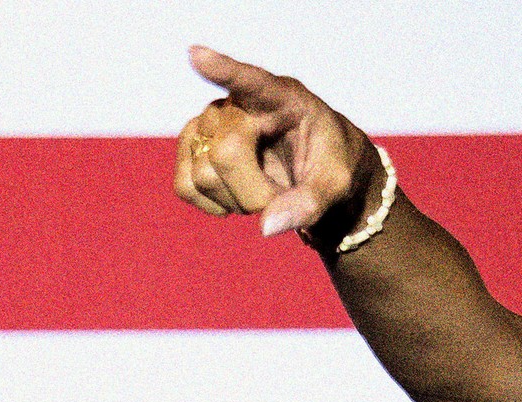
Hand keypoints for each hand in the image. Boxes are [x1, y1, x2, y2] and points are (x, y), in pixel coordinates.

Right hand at [175, 46, 378, 236]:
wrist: (317, 177)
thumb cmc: (330, 167)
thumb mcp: (337, 185)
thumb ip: (311, 203)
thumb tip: (266, 226)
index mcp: (283, 98)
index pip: (250, 81)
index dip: (222, 69)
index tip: (197, 55)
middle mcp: (238, 104)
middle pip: (226, 154)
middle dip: (255, 192)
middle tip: (281, 195)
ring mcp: (210, 124)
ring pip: (202, 175)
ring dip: (236, 201)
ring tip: (261, 191)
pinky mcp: (192, 149)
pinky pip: (184, 186)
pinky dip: (210, 205)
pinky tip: (234, 197)